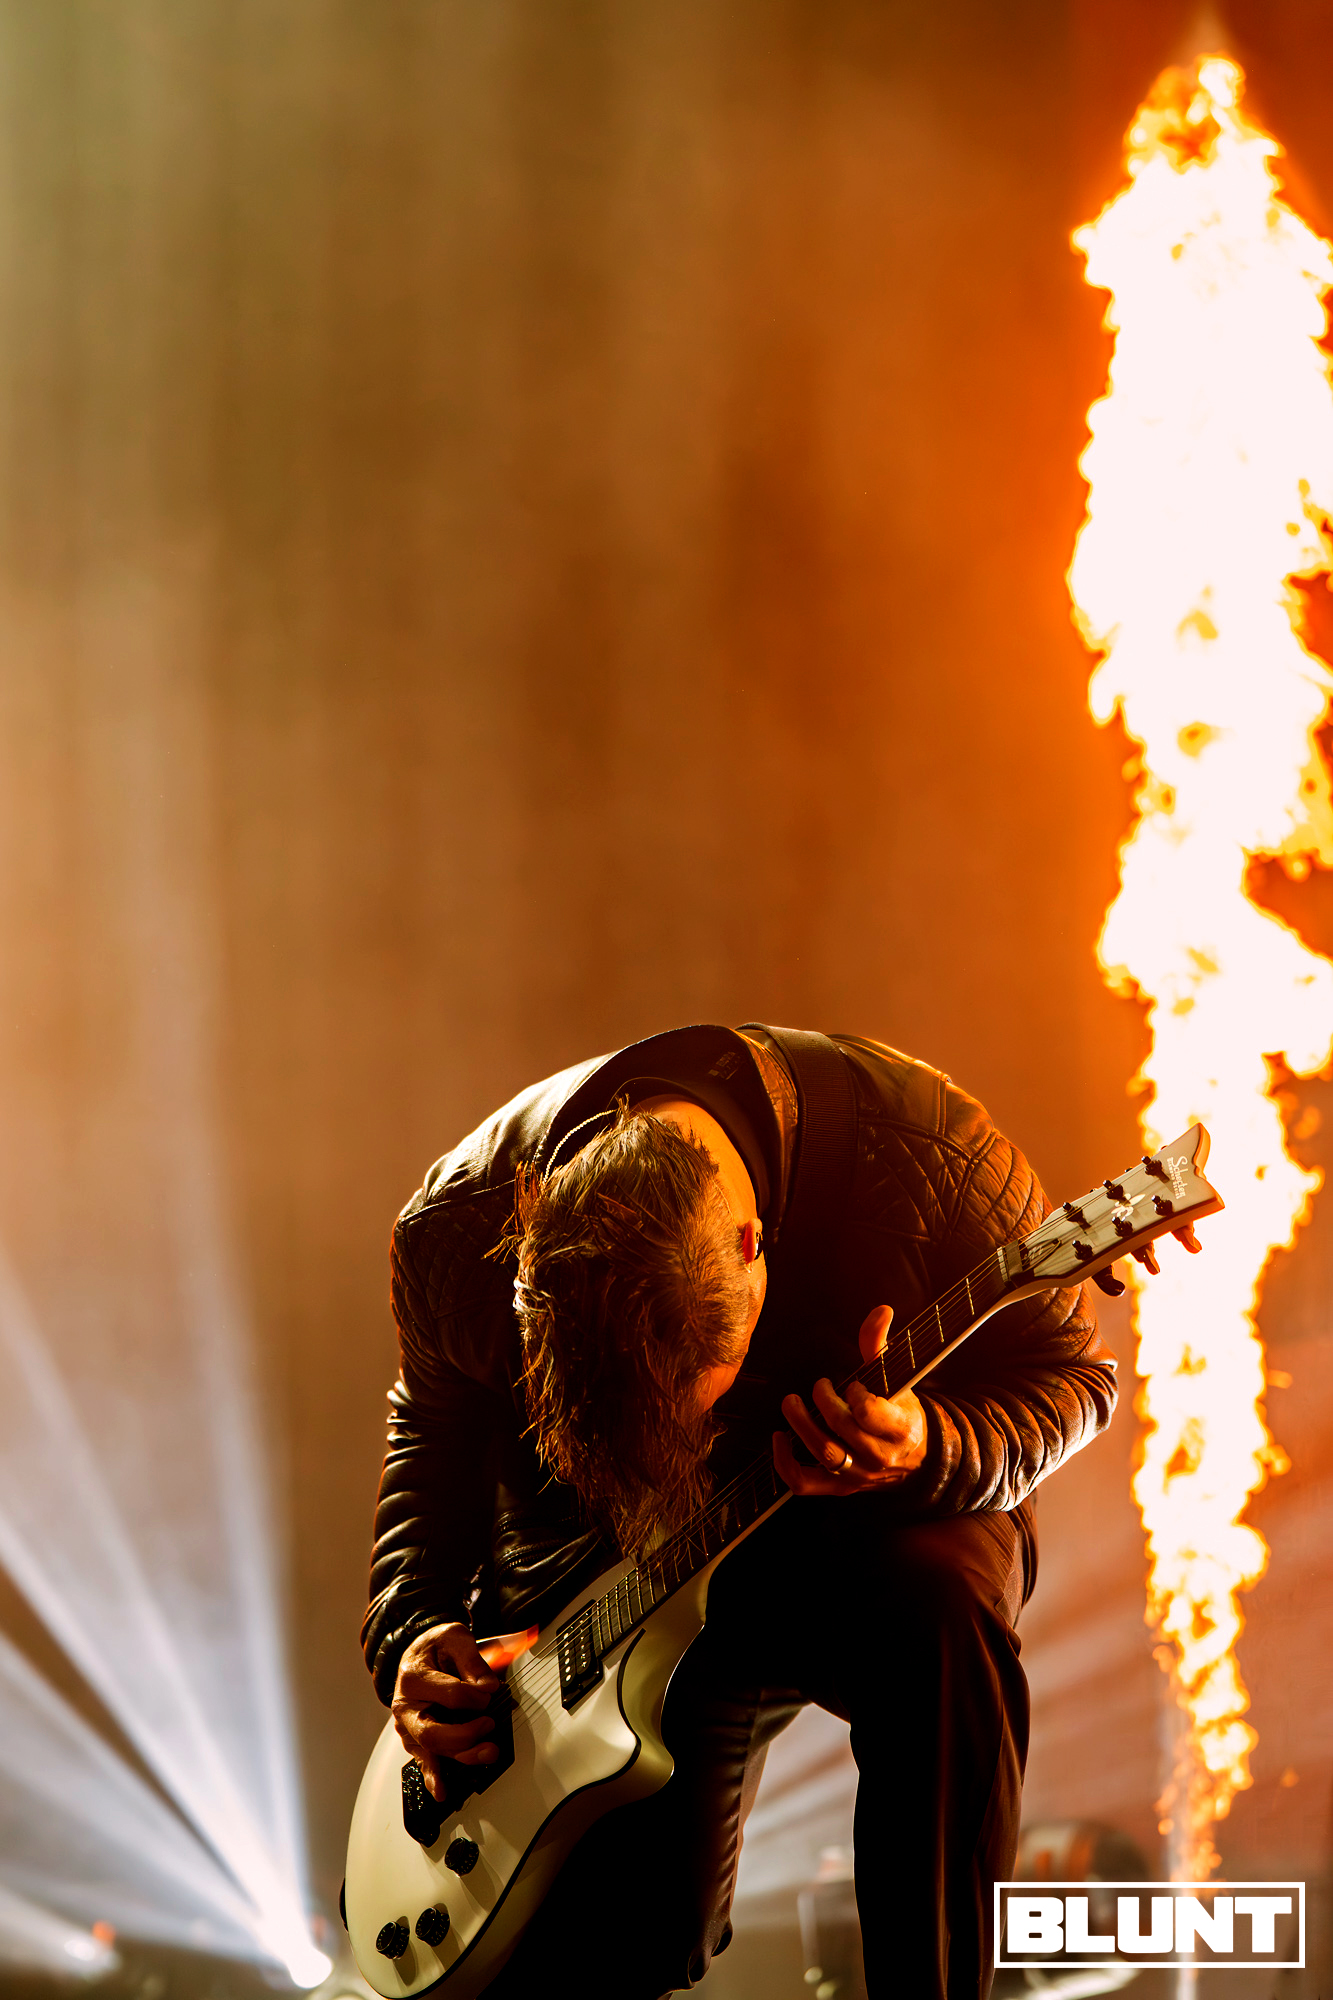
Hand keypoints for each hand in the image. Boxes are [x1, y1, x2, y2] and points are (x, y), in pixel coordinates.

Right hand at [392, 1622, 498, 1799]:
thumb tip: (488, 1685)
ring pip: (433, 1750)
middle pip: (433, 1732)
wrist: (419, 1653)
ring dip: (462, 1755)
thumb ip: (471, 1659)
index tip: (490, 1691)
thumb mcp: (454, 1637)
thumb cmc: (435, 1647)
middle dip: (466, 1734)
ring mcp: (409, 1727)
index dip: (476, 1696)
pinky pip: (424, 1761)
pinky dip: (433, 1777)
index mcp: (412, 1677)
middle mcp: (405, 1707)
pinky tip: (442, 1790)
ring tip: (488, 1752)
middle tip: (489, 1723)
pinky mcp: (416, 1739)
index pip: (450, 1694)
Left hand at [774, 1305, 927, 1496]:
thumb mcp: (896, 1380)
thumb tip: (881, 1310)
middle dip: (824, 1401)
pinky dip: (785, 1464)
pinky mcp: (840, 1488)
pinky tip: (779, 1439)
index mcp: (899, 1428)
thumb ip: (879, 1345)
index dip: (857, 1394)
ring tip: (792, 1403)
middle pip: (842, 1429)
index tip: (854, 1385)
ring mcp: (858, 1474)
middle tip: (819, 1387)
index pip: (871, 1413)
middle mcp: (879, 1456)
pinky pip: (805, 1483)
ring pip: (824, 1454)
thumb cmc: (901, 1414)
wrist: (917, 1459)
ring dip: (801, 1425)